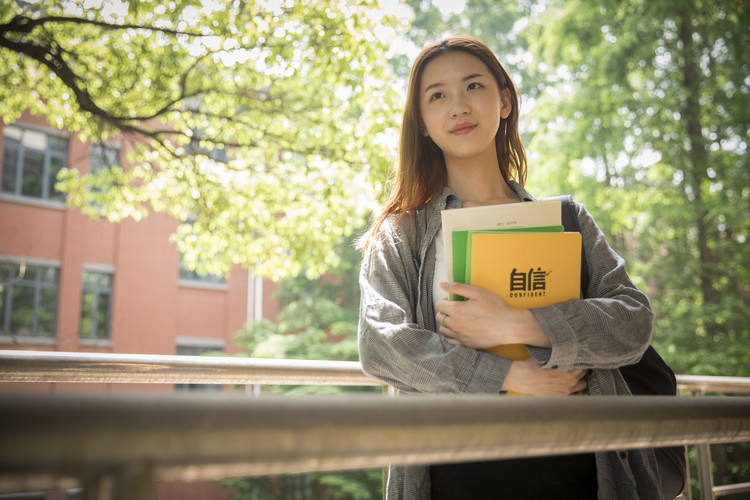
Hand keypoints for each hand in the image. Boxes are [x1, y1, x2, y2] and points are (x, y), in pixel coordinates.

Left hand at [435, 282, 549, 348]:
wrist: (509, 326)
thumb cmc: (496, 308)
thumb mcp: (478, 292)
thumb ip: (458, 287)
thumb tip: (443, 284)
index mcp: (456, 311)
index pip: (439, 305)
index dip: (445, 300)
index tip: (453, 300)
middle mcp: (455, 325)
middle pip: (440, 317)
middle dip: (445, 311)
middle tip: (456, 308)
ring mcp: (460, 336)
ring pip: (443, 330)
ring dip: (446, 323)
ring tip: (457, 319)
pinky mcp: (466, 344)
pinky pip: (450, 340)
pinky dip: (451, 334)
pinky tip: (459, 329)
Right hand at [503, 359, 587, 395]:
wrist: (524, 379)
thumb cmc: (534, 365)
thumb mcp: (548, 356)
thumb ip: (560, 356)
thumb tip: (567, 351)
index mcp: (569, 370)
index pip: (583, 365)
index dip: (580, 361)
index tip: (577, 359)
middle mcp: (571, 381)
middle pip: (584, 374)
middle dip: (580, 370)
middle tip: (574, 366)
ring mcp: (566, 391)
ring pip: (582, 385)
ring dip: (579, 380)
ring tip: (573, 376)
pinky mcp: (561, 397)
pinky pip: (575, 395)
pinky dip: (575, 391)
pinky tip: (569, 386)